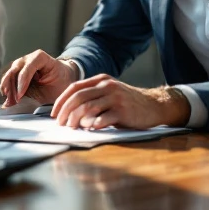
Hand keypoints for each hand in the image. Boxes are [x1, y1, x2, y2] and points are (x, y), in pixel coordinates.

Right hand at [0, 50, 79, 106]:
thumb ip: (36, 94)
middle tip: (13, 102)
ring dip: (8, 89)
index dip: (22, 83)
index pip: (27, 69)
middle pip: (15, 71)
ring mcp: (21, 64)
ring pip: (9, 75)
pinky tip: (8, 100)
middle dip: (12, 87)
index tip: (19, 97)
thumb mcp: (51, 89)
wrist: (63, 77)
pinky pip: (9, 79)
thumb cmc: (60, 83)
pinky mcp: (17, 71)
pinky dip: (8, 89)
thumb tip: (19, 103)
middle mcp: (28, 58)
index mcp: (40, 57)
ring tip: (10, 102)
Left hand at [51, 76, 189, 129]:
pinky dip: (93, 125)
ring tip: (71, 128)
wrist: (154, 105)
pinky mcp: (123, 111)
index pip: (74, 88)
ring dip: (76, 119)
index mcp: (101, 80)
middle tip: (60, 124)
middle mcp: (107, 86)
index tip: (54, 114)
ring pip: (88, 107)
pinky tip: (88, 129)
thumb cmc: (128, 102)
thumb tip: (69, 112)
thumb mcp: (109, 93)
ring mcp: (115, 98)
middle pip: (78, 97)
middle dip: (65, 112)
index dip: (61, 101)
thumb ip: (93, 97)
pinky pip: (103, 118)